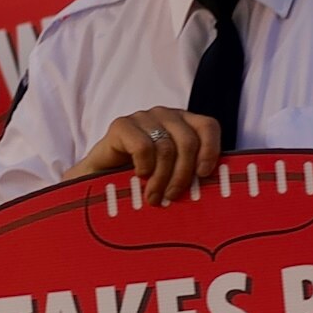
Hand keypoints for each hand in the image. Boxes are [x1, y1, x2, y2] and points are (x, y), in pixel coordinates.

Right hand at [63, 107, 221, 203]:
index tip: (203, 175)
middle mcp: (166, 115)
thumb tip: (215, 190)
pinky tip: (138, 177)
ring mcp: (144, 117)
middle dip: (182, 174)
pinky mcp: (121, 125)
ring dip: (161, 178)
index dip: (210, 150)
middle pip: (188, 141)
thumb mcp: (171, 178)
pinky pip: (143, 146)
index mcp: (184, 124)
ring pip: (166, 147)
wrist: (97, 183)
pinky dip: (144, 166)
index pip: (208, 126)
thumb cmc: (140, 182)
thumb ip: (190, 175)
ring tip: (154, 197)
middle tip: (172, 197)